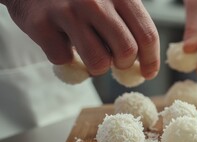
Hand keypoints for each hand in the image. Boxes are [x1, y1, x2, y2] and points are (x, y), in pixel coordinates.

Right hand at [1, 0, 159, 78]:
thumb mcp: (110, 0)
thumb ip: (129, 26)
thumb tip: (145, 65)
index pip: (147, 34)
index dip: (151, 60)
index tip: (148, 73)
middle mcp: (95, 0)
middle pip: (126, 51)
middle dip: (124, 64)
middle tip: (116, 62)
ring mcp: (67, 11)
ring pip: (98, 62)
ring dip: (96, 68)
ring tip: (90, 55)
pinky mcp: (41, 24)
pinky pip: (65, 61)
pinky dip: (66, 61)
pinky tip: (62, 44)